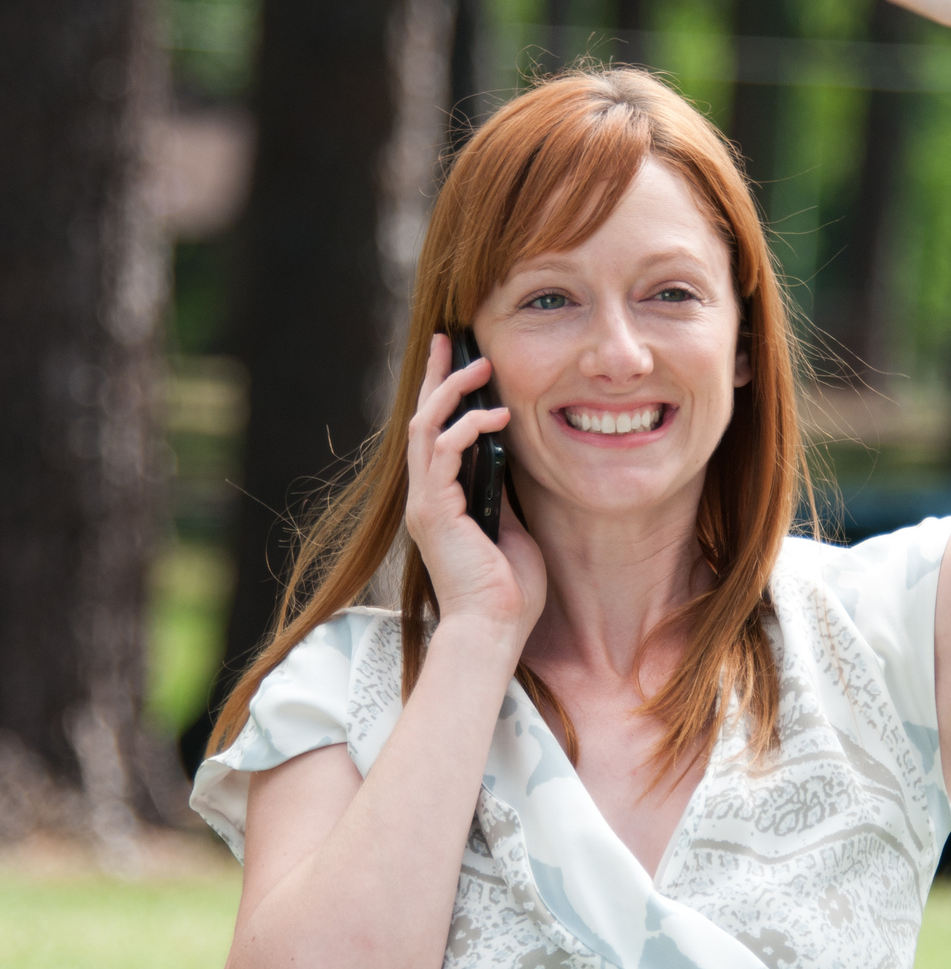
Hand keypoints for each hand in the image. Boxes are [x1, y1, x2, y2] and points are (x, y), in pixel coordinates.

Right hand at [405, 335, 545, 644]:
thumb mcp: (510, 529)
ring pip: (426, 428)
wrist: (493, 630)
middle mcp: (425, 498)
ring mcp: (426, 503)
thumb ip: (499, 495)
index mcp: (441, 501)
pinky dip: (466, 428)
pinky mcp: (434, 511)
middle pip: (422, 421)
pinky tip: (496, 415)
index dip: (443, 396)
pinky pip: (443, 453)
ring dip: (452, 392)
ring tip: (480, 365)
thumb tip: (505, 461)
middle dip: (436, 376)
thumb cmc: (507, 591)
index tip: (457, 361)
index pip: (436, 435)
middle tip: (448, 338)